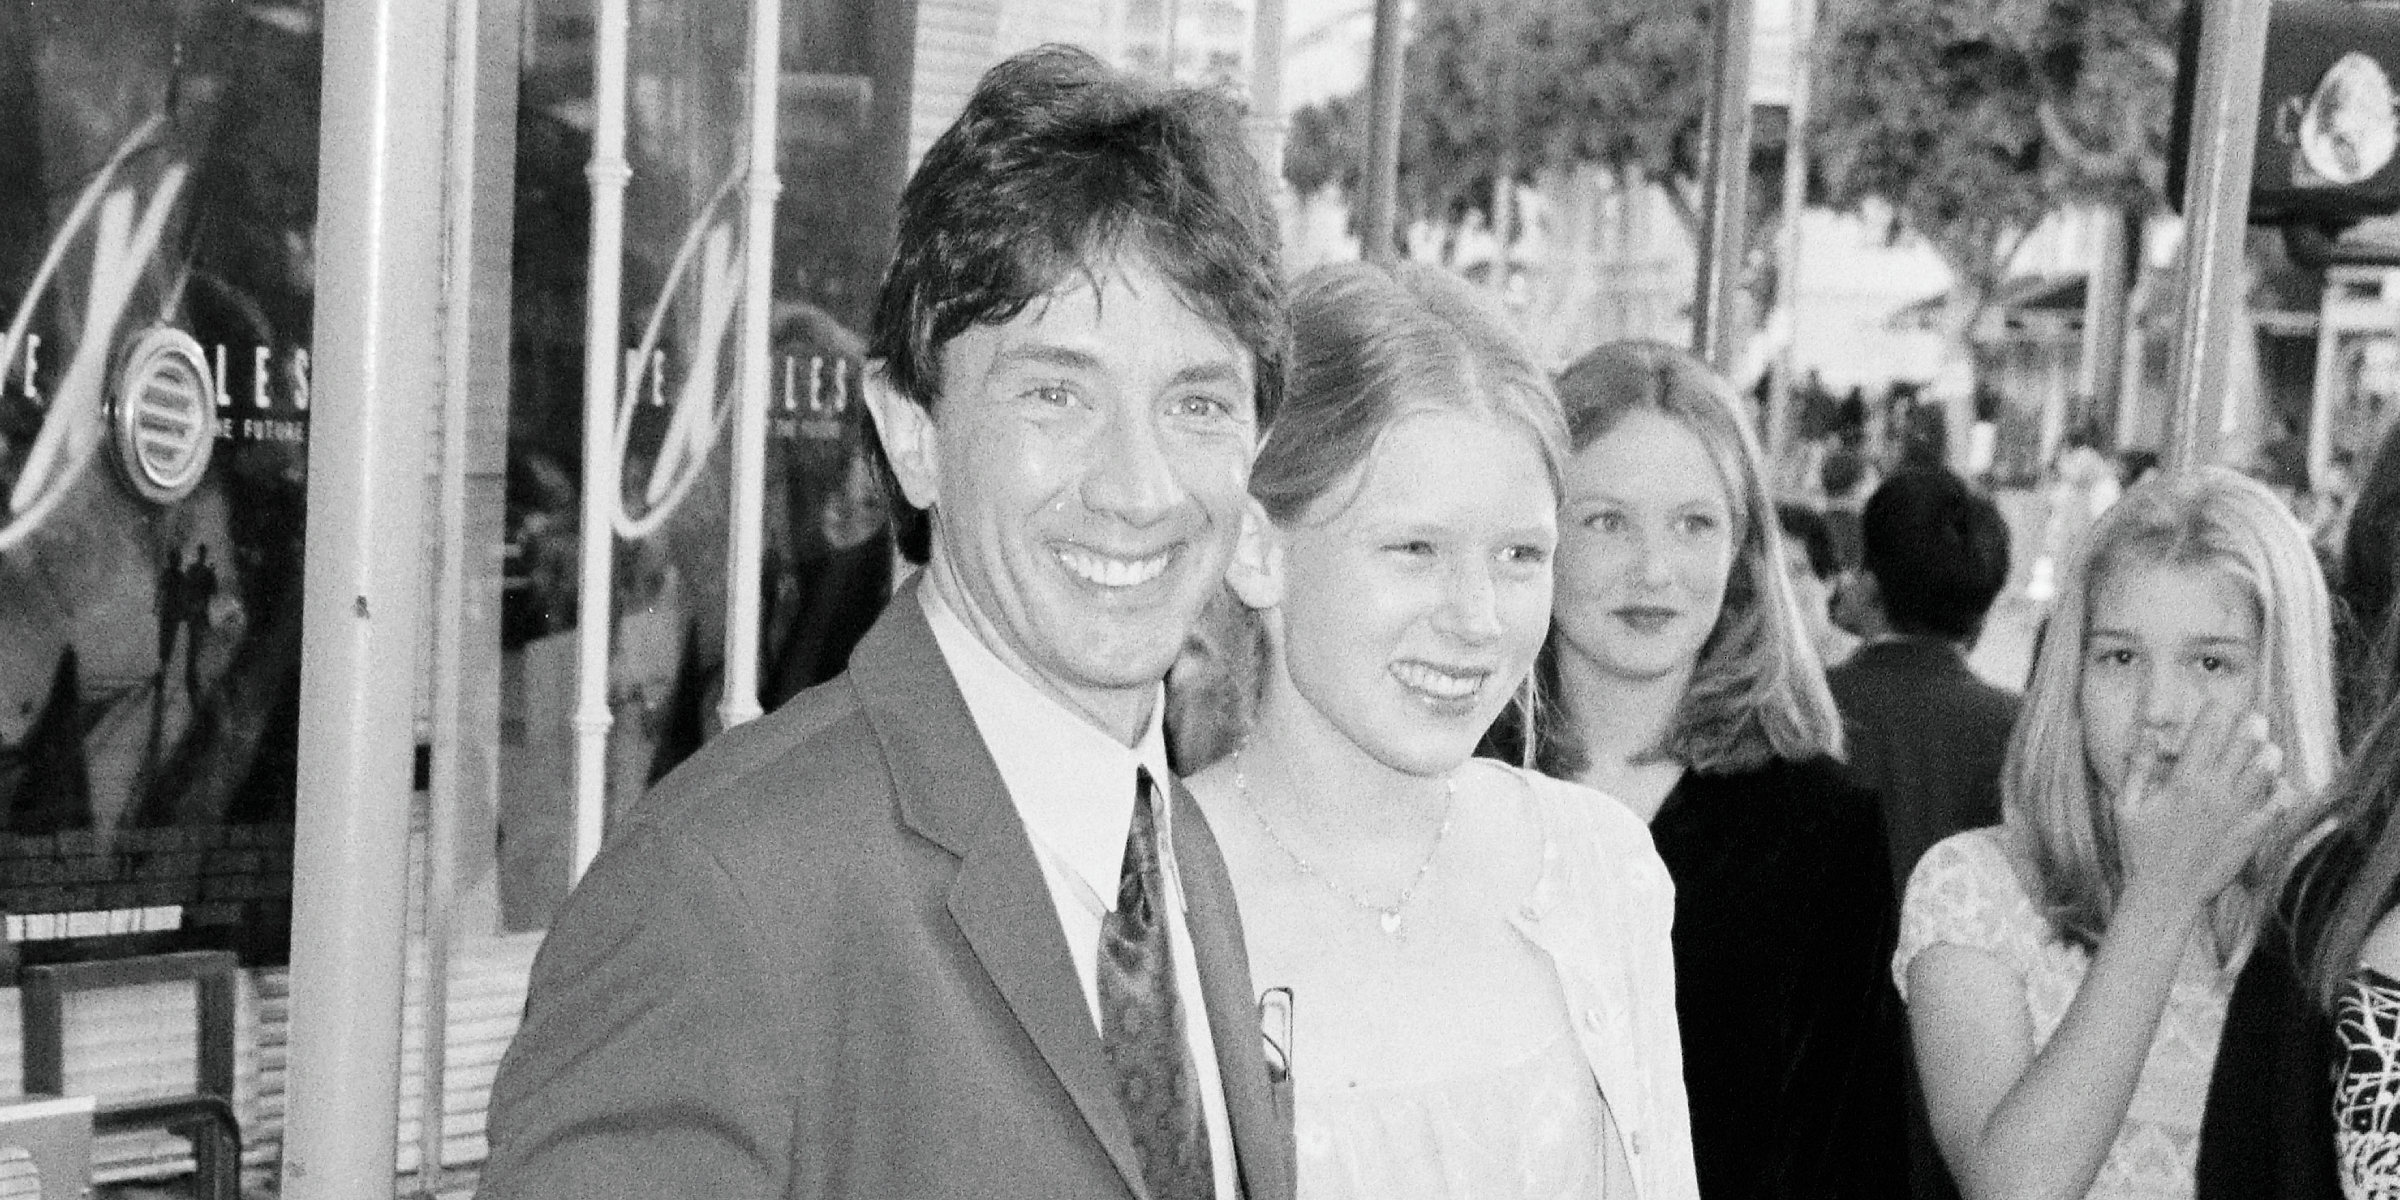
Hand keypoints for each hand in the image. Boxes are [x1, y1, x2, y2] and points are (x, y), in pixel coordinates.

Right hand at [2114, 704, 2295, 911]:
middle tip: (2252, 718)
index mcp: (2184, 781)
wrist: (2166, 895)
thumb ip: (2138, 768)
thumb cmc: (2139, 851)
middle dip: (2251, 724)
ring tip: (2265, 747)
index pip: (2206, 732)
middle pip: (2244, 743)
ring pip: (2266, 767)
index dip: (2215, 711)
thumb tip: (2148, 734)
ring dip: (2268, 752)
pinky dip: (2283, 788)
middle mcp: (2216, 792)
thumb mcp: (2126, 806)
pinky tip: (2277, 784)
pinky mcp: (2253, 833)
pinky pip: (2280, 802)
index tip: (2217, 704)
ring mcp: (2239, 812)